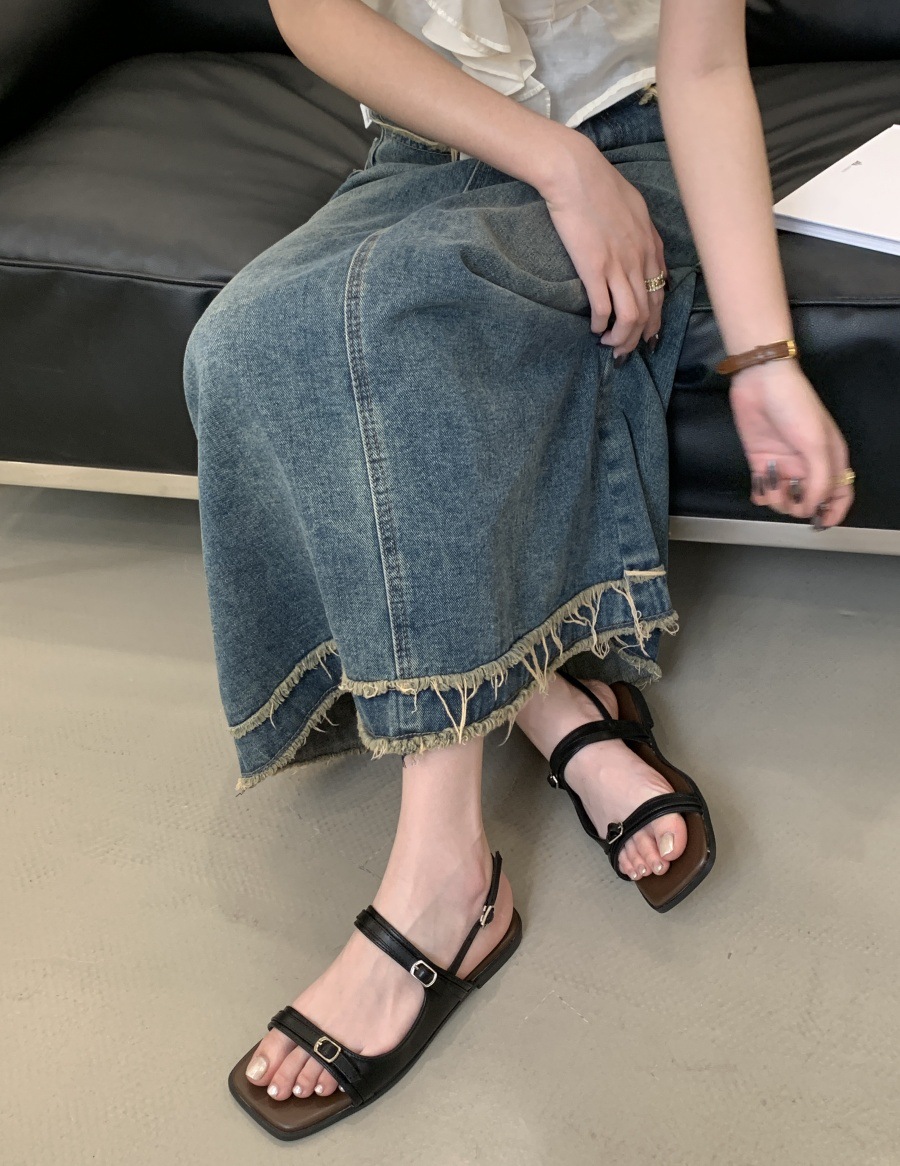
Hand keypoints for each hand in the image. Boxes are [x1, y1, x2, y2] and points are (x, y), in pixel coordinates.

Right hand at [540, 134, 665, 358]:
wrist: (576, 173)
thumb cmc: (601, 184)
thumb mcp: (634, 208)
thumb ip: (641, 233)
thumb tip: (640, 252)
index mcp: (652, 246)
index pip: (660, 294)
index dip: (655, 320)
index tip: (645, 334)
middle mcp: (641, 260)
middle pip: (648, 311)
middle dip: (639, 338)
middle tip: (626, 350)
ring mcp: (619, 266)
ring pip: (630, 316)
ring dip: (620, 338)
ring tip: (609, 345)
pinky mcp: (594, 269)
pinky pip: (604, 307)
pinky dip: (601, 324)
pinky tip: (594, 329)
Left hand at [729, 361, 853, 527]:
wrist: (761, 383)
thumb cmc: (795, 405)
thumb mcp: (816, 444)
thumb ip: (820, 480)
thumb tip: (813, 507)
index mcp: (831, 459)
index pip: (840, 495)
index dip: (833, 513)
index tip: (821, 524)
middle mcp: (809, 465)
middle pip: (809, 502)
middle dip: (799, 505)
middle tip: (791, 492)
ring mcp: (785, 464)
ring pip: (784, 500)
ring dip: (777, 499)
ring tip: (772, 481)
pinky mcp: (762, 462)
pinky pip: (764, 490)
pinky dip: (761, 495)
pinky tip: (761, 487)